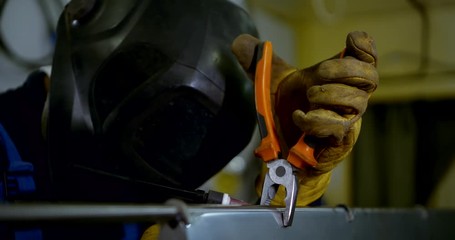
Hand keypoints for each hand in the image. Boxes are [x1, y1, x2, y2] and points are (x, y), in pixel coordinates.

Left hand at [232, 31, 378, 204]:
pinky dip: (316, 120)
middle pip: (369, 78)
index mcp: (338, 80)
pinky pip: (337, 128)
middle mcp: (348, 99)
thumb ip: (258, 63)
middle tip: (319, 72)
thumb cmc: (285, 112)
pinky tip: (299, 117)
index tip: (350, 39)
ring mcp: (346, 121)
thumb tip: (240, 42)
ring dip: (331, 94)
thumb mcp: (270, 83)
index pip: (366, 60)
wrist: (279, 148)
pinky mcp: (338, 142)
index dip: (365, 47)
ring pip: (358, 103)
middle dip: (346, 69)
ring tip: (309, 96)